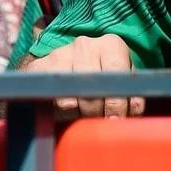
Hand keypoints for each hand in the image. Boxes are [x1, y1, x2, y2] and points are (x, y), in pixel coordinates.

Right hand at [22, 34, 144, 118]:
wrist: (70, 58)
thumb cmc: (104, 70)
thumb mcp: (122, 75)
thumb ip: (132, 92)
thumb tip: (133, 112)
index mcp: (110, 44)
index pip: (115, 74)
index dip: (116, 103)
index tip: (115, 121)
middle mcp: (84, 46)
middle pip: (90, 90)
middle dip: (96, 113)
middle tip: (99, 125)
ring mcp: (59, 55)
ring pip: (67, 99)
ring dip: (76, 116)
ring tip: (83, 120)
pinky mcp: (38, 67)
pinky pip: (48, 101)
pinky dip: (58, 114)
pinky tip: (66, 115)